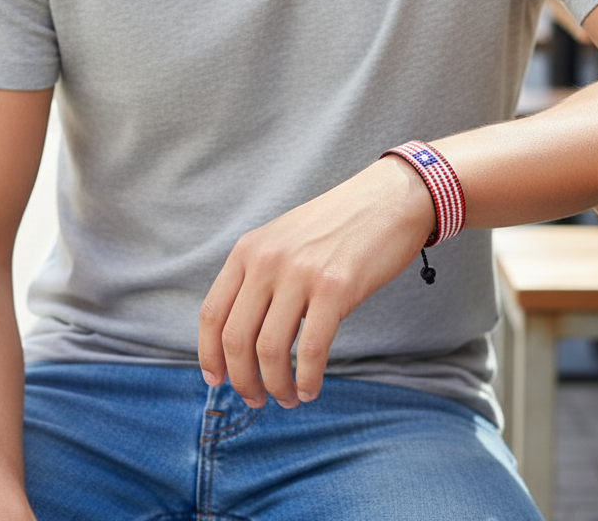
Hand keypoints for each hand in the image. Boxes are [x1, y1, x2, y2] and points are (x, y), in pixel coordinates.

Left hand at [198, 156, 434, 408]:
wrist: (388, 199)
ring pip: (270, 349)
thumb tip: (243, 336)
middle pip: (236, 338)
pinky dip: (307, 378)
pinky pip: (311, 348)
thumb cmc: (338, 225)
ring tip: (288, 398)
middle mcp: (267, 260)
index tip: (217, 380)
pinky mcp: (335, 288)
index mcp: (249, 249)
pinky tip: (311, 388)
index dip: (210, 355)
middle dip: (242, 380)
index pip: (213, 313)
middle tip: (257, 399)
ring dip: (275, 385)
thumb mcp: (284, 239)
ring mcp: (300, 273)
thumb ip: (260, 275)